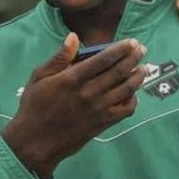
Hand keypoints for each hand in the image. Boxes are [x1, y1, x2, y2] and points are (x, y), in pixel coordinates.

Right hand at [1, 33, 146, 178]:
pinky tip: (132, 93)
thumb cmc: (34, 106)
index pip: (103, 59)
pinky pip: (125, 110)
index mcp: (72, 79)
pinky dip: (133, 100)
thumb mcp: (39, 77)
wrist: (35, 141)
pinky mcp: (102, 124)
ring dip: (137, 77)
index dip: (120, 49)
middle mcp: (89, 93)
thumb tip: (74, 37)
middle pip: (118, 72)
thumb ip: (59, 58)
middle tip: (142, 49)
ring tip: (143, 68)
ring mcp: (98, 110)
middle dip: (133, 58)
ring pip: (125, 89)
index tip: (131, 42)